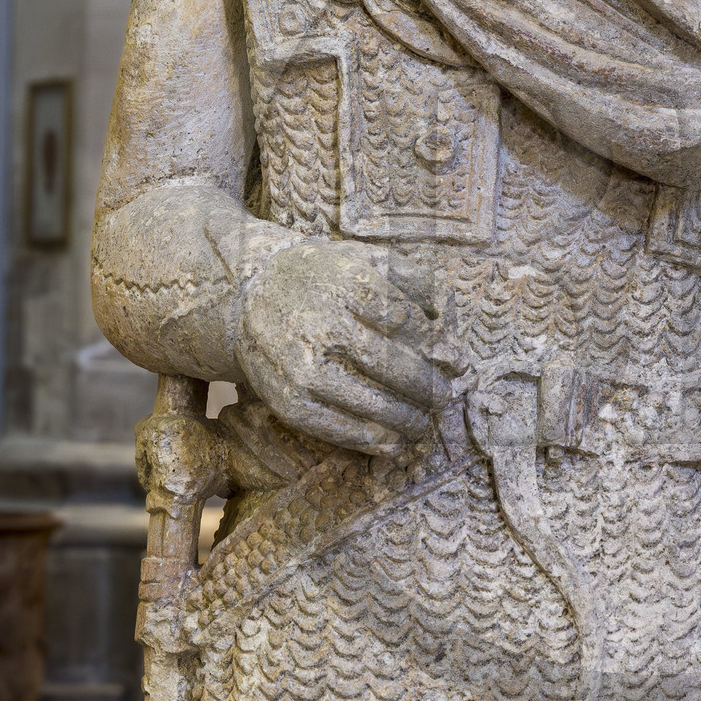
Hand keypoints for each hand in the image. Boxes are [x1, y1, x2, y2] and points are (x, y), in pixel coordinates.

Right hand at [234, 240, 452, 456]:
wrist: (248, 296)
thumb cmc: (324, 278)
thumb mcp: (369, 259)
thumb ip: (418, 286)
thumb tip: (451, 341)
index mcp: (345, 283)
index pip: (405, 319)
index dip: (435, 343)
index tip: (451, 359)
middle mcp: (321, 325)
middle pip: (392, 365)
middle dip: (428, 388)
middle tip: (444, 397)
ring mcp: (302, 367)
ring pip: (372, 403)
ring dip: (408, 420)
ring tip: (422, 422)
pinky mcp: (288, 401)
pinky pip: (339, 429)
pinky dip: (373, 441)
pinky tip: (393, 441)